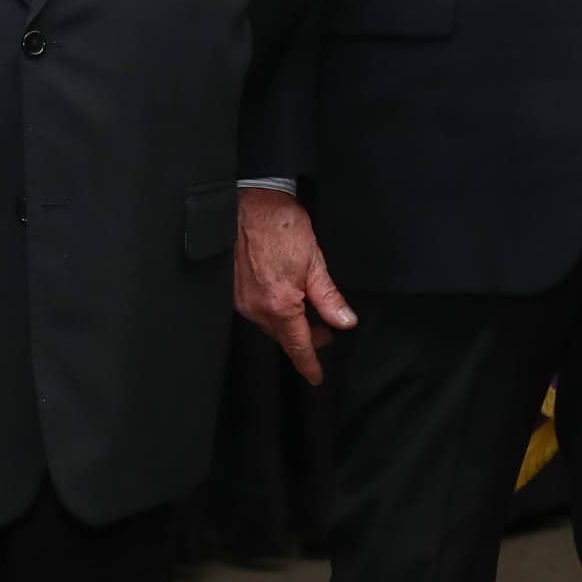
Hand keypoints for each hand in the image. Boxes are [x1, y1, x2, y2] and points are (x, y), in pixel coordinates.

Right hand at [235, 187, 355, 382]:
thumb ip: (329, 298)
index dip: (309, 364)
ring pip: (270, 325)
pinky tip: (288, 303)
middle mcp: (256, 308)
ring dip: (290, 327)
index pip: (297, 345)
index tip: (317, 378)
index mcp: (279, 305)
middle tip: (325, 336)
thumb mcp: (315, 262)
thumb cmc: (283, 227)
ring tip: (310, 318)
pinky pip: (258, 312)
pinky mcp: (236, 289)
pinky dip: (276, 314)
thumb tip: (345, 322)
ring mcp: (242, 300)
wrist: (252, 203)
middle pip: (283, 337)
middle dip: (304, 341)